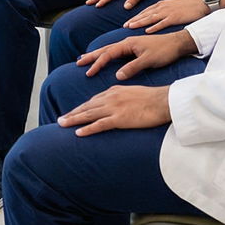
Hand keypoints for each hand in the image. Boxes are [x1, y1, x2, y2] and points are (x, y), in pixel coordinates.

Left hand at [56, 85, 171, 135]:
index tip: (73, 112)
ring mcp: (114, 108)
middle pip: (87, 107)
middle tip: (60, 119)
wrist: (163, 101)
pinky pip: (99, 125)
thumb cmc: (153, 98)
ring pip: (88, 115)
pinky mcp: (119, 118)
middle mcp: (110, 98)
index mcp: (114, 91)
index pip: (93, 100)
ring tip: (62, 124)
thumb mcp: (133, 92)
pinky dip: (87, 129)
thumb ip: (122, 96)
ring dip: (73, 120)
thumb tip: (117, 103)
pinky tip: (78, 133)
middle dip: (72, 113)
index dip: (82, 107)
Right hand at [75, 30, 194, 79]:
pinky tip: (105, 58)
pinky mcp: (135, 48)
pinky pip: (116, 52)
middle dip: (91, 56)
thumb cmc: (164, 51)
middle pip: (105, 49)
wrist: (178, 43)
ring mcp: (131, 45)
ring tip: (86, 59)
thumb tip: (117, 75)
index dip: (97, 63)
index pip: (108, 53)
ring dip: (97, 55)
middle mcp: (127, 42)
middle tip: (78, 62)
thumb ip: (132, 67)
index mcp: (128, 44)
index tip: (88, 72)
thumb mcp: (148, 60)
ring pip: (109, 50)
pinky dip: (107, 55)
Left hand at [124, 0, 210, 32]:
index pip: (145, 11)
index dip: (135, 17)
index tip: (127, 22)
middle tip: (124, 26)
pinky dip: (154, 27)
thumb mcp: (172, 5)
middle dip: (133, 20)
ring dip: (139, 23)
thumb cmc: (188, 6)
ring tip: (130, 27)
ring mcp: (168, 12)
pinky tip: (147, 31)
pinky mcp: (175, 17)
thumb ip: (163, 10)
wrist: (201, 2)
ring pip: (150, 18)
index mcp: (161, 4)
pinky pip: (162, 23)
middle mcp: (162, 7)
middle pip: (145, 14)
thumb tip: (155, 18)